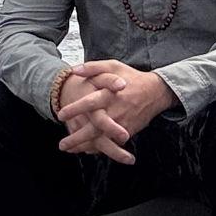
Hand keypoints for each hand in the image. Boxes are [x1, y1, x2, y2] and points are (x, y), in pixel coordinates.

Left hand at [56, 61, 176, 157]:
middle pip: (94, 128)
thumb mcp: (113, 66)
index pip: (90, 103)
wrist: (155, 92)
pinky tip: (87, 149)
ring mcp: (122, 124)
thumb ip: (93, 67)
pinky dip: (98, 148)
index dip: (75, 109)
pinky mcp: (128, 132)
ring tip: (70, 149)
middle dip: (77, 138)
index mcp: (109, 94)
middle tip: (62, 144)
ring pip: (101, 140)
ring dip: (85, 146)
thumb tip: (74, 70)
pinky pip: (111, 143)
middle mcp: (115, 111)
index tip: (60, 115)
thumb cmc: (131, 78)